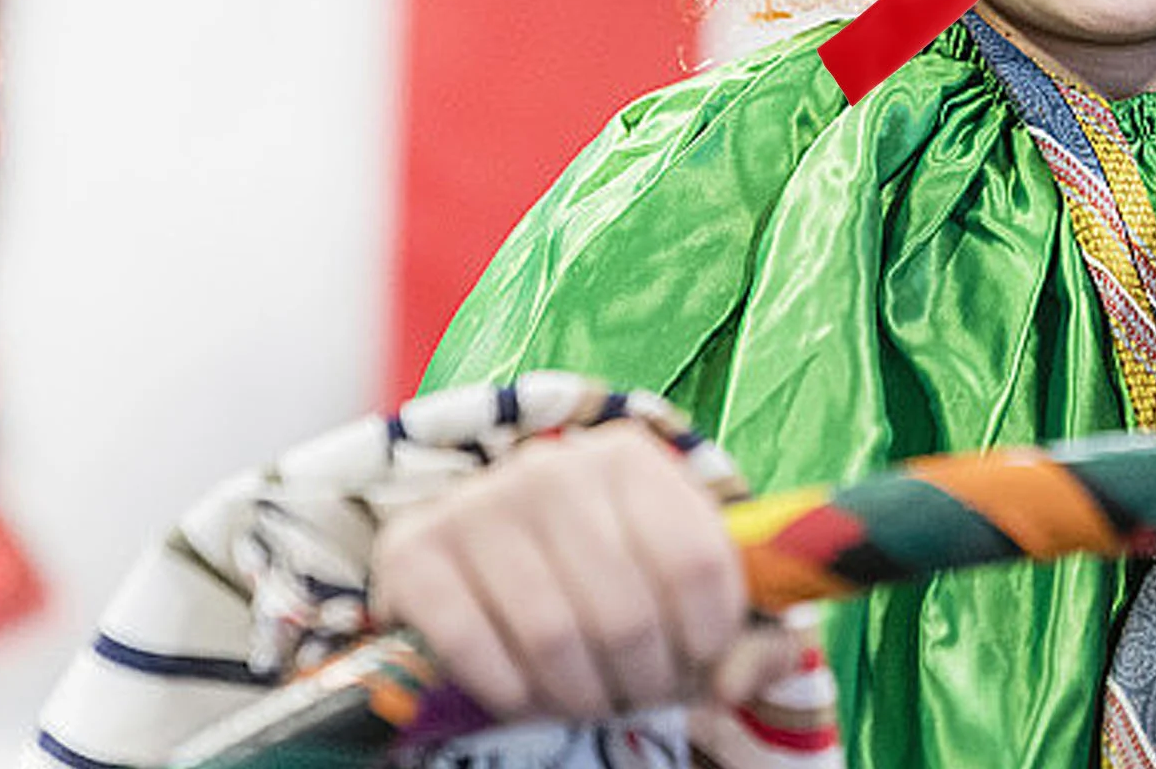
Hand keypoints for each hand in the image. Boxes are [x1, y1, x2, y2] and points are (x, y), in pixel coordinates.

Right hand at [369, 421, 798, 720]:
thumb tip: (741, 677)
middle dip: (642, 680)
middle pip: (627, 611)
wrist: (482, 553)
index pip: (698, 560)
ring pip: (554, 636)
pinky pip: (472, 645)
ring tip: (587, 698)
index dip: (709, 638)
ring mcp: (478, 502)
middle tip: (637, 695)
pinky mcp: (415, 550)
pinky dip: (507, 690)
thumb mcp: (675, 581)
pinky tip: (523, 691)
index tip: (698, 664)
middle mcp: (551, 464)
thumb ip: (738, 630)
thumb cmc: (600, 570)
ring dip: (578, 694)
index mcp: (627, 456)